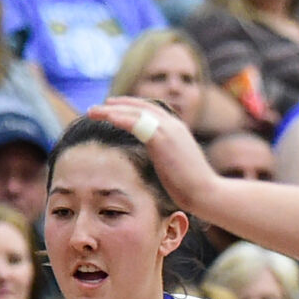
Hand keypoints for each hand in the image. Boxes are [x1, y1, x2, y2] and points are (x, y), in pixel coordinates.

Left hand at [88, 98, 219, 216]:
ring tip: (93, 111)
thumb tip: (153, 162)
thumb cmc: (190, 187)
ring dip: (112, 110)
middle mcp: (172, 125)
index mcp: (176, 129)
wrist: (205, 192)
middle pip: (140, 106)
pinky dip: (122, 118)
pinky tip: (108, 117)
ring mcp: (168, 130)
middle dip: (117, 105)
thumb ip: (163, 157)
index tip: (111, 108)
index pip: (149, 110)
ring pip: (136, 112)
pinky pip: (138, 123)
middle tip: (95, 107)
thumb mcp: (175, 166)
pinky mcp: (163, 139)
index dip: (129, 107)